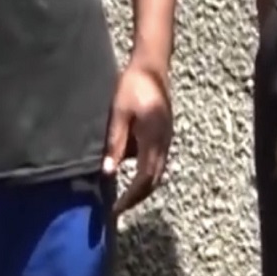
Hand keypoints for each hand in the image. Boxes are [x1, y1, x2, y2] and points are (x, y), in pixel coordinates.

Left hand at [103, 62, 173, 215]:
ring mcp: (167, 137)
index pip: (144, 178)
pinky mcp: (165, 132)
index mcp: (153, 139)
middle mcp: (164, 142)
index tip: (116, 209)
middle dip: (138, 197)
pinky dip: (147, 172)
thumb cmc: (132, 86)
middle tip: (119, 208)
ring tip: (125, 194)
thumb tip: (108, 172)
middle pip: (154, 179)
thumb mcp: (119, 114)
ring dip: (143, 186)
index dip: (131, 197)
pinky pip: (159, 160)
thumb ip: (115, 144)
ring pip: (158, 171)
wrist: (152, 66)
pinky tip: (132, 170)